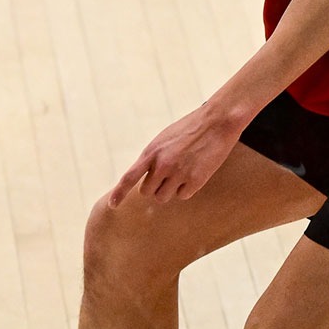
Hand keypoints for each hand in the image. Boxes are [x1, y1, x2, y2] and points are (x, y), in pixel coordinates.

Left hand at [108, 102, 244, 205]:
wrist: (216, 122)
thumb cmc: (189, 129)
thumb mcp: (164, 139)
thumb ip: (152, 158)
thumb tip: (144, 179)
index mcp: (151, 152)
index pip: (129, 177)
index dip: (119, 193)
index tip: (112, 205)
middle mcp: (162, 165)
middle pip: (147, 192)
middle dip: (154, 187)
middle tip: (167, 174)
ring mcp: (179, 173)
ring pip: (164, 197)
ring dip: (170, 190)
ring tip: (182, 171)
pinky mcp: (195, 180)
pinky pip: (183, 195)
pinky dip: (187, 188)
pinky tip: (195, 172)